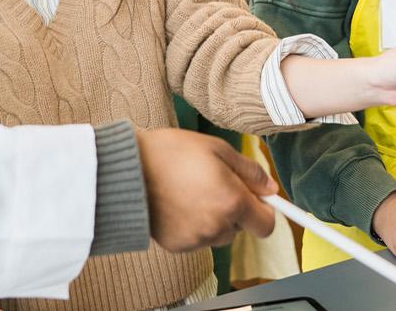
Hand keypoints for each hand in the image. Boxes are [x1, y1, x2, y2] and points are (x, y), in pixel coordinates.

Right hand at [138, 128, 276, 251]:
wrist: (126, 171)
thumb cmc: (170, 153)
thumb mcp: (216, 148)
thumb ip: (249, 170)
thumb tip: (270, 188)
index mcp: (232, 202)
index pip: (266, 225)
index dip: (265, 212)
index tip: (257, 200)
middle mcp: (217, 226)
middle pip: (240, 227)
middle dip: (234, 209)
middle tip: (214, 184)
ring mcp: (196, 239)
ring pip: (218, 233)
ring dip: (213, 218)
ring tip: (190, 192)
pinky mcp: (178, 246)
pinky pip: (196, 238)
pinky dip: (192, 225)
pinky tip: (177, 204)